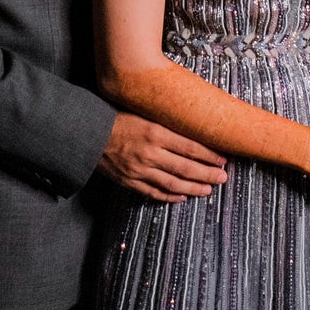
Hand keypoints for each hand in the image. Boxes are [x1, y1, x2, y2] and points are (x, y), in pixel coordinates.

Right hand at [97, 113, 227, 203]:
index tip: (223, 158)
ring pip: (173, 184)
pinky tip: (183, 197)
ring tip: (209, 189)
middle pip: (186, 168)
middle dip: (208, 174)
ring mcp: (140, 170)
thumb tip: (191, 122)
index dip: (209, 155)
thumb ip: (165, 120)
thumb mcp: (143, 112)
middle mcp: (150, 153)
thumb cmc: (115, 118)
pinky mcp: (130, 181)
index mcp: (155, 132)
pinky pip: (154, 192)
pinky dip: (170, 197)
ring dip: (194, 188)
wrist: (87, 134)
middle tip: (223, 177)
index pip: (190, 146)